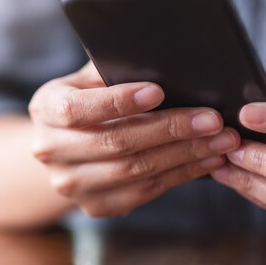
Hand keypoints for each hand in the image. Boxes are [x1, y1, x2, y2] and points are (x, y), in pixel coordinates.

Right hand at [28, 62, 239, 216]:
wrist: (64, 147)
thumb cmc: (86, 101)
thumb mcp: (87, 79)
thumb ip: (111, 69)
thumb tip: (161, 59)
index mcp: (45, 110)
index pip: (76, 109)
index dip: (118, 102)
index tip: (158, 91)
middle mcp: (50, 150)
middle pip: (114, 142)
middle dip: (169, 129)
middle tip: (212, 119)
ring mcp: (70, 184)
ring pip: (134, 171)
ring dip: (184, 155)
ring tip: (221, 140)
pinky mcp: (94, 206)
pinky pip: (144, 192)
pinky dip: (179, 175)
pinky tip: (206, 160)